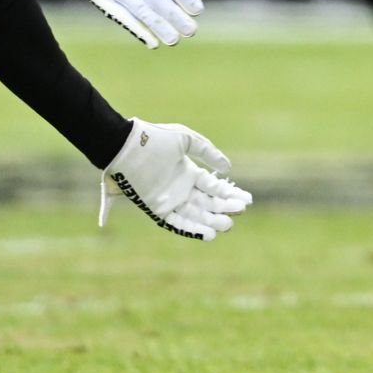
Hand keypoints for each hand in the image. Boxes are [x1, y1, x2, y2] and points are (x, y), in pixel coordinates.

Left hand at [100, 119, 251, 240]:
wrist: (126, 146)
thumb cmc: (155, 138)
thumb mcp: (186, 140)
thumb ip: (208, 152)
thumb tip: (228, 168)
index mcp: (187, 172)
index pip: (213, 187)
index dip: (229, 193)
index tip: (246, 200)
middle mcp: (179, 188)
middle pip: (207, 202)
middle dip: (224, 208)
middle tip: (240, 212)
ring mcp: (169, 199)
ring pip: (195, 214)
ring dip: (211, 221)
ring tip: (228, 225)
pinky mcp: (156, 208)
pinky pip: (176, 222)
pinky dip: (191, 229)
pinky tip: (208, 234)